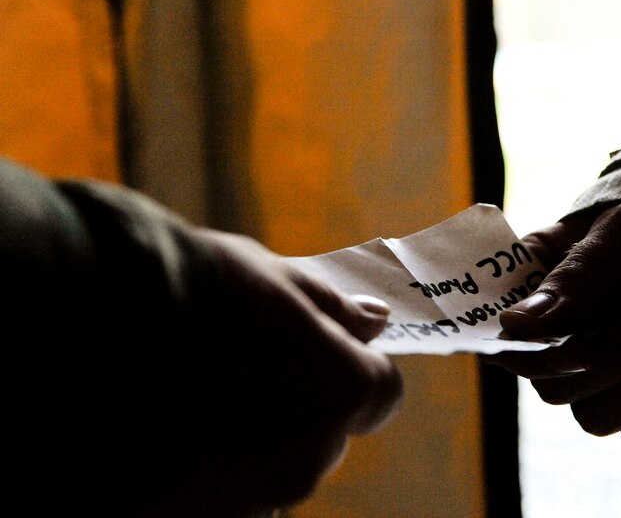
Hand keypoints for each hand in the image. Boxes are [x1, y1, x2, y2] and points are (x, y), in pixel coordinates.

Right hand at [147, 230, 402, 517]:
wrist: (89, 349)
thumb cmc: (196, 295)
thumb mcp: (273, 276)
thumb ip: (331, 306)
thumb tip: (375, 320)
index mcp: (344, 390)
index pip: (380, 390)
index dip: (349, 364)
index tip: (310, 345)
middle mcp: (314, 456)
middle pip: (324, 432)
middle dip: (296, 404)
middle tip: (236, 367)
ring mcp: (257, 498)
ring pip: (272, 468)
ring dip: (249, 443)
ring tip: (189, 400)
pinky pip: (222, 497)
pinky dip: (205, 473)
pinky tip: (165, 436)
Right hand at [486, 202, 620, 448]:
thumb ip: (576, 276)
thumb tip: (514, 326)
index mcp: (532, 290)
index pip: (504, 346)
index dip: (536, 354)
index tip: (583, 342)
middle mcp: (554, 344)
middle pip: (553, 390)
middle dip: (619, 348)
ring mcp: (594, 381)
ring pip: (597, 419)